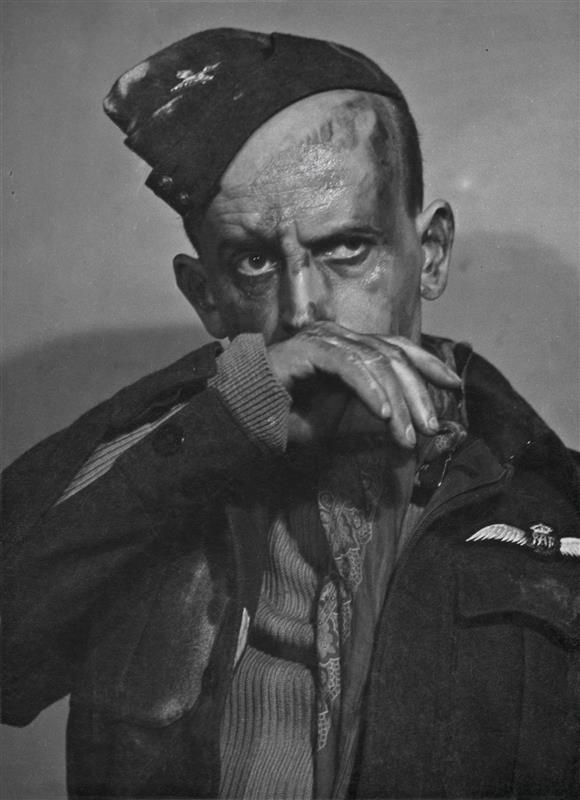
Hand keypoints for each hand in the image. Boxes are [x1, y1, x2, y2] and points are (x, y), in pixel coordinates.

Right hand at [267, 322, 460, 446]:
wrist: (242, 421)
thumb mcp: (339, 418)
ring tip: (410, 435)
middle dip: (418, 391)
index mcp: (347, 347)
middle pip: (392, 354)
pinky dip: (370, 391)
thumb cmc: (287, 419)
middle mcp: (337, 336)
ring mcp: (322, 339)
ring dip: (397, 401)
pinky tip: (384, 416)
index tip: (454, 385)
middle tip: (432, 427)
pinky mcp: (307, 349)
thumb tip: (410, 422)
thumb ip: (371, 411)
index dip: (427, 364)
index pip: (396, 348)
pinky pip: (348, 366)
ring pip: (375, 361)